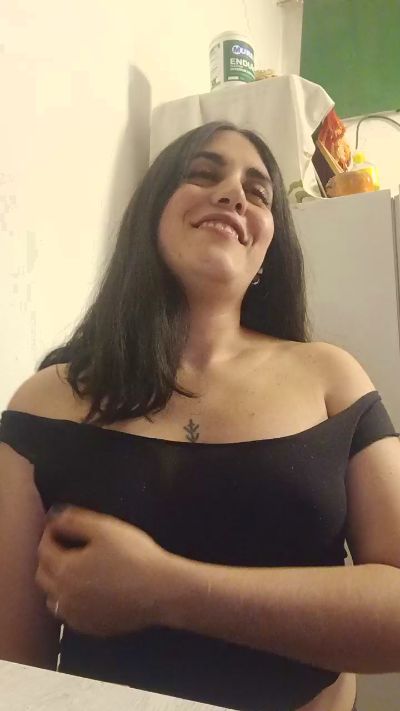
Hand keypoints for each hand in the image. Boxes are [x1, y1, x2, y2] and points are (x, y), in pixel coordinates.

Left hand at [35, 506, 173, 636]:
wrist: (160, 591)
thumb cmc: (133, 555)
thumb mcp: (105, 528)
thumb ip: (75, 520)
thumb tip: (54, 516)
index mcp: (64, 570)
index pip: (44, 549)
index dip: (50, 534)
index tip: (60, 525)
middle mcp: (64, 597)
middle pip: (43, 575)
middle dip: (48, 557)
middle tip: (65, 544)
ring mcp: (76, 616)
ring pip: (53, 598)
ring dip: (56, 582)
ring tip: (74, 569)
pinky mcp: (91, 628)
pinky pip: (70, 614)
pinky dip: (71, 601)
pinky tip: (87, 592)